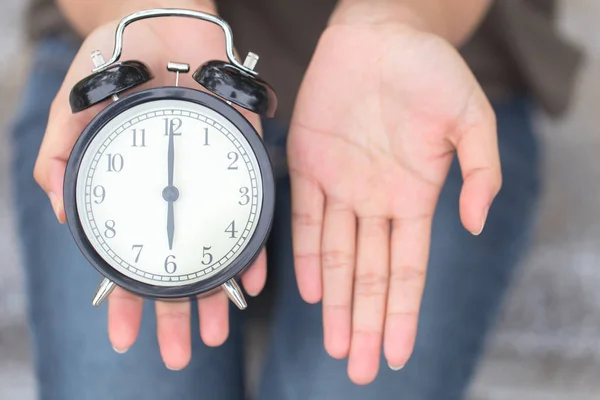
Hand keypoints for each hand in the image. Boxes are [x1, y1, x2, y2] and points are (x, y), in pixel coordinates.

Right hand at [33, 12, 266, 369]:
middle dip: (175, 311)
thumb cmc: (116, 62)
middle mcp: (178, 195)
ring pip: (217, 248)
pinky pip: (255, 209)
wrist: (163, 23)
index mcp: (138, 192)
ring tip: (216, 331)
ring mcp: (213, 182)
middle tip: (178, 353)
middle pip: (178, 264)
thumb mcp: (77, 105)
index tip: (125, 335)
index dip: (126, 298)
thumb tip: (59, 208)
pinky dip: (256, 244)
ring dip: (217, 293)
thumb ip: (64, 154)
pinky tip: (254, 280)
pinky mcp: (245, 160)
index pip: (132, 255)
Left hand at [288, 21, 500, 383]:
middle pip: (370, 276)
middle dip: (366, 323)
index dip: (402, 312)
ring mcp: (341, 185)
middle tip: (361, 369)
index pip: (408, 269)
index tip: (398, 351)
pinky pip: (306, 219)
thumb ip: (481, 172)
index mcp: (414, 196)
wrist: (381, 34)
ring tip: (336, 345)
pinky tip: (310, 292)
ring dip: (336, 302)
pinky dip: (307, 256)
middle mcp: (376, 200)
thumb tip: (475, 224)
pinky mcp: (308, 165)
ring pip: (337, 258)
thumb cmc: (429, 71)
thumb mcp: (470, 118)